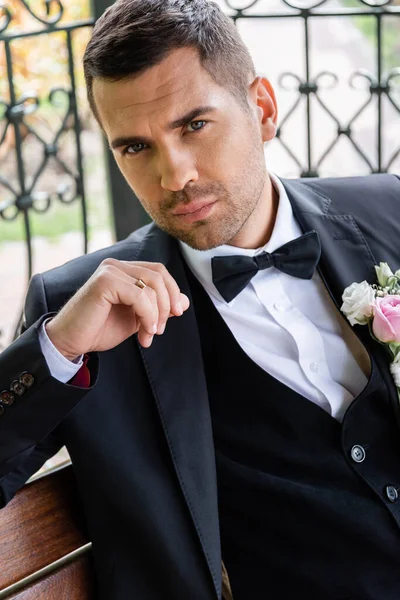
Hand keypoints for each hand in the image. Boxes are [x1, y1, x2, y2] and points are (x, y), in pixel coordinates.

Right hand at [45, 259, 189, 359]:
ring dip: (157, 314)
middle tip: (160, 330)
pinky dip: (148, 316)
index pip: (159, 272)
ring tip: (149, 335)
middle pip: (159, 276)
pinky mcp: (105, 281)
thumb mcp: (137, 319)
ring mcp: (110, 271)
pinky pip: (140, 295)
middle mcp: (116, 266)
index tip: (176, 314)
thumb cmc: (99, 330)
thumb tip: (184, 301)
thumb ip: (158, 308)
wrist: (71, 342)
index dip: (172, 292)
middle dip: (167, 304)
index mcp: (123, 270)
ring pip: (151, 286)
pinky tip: (144, 332)